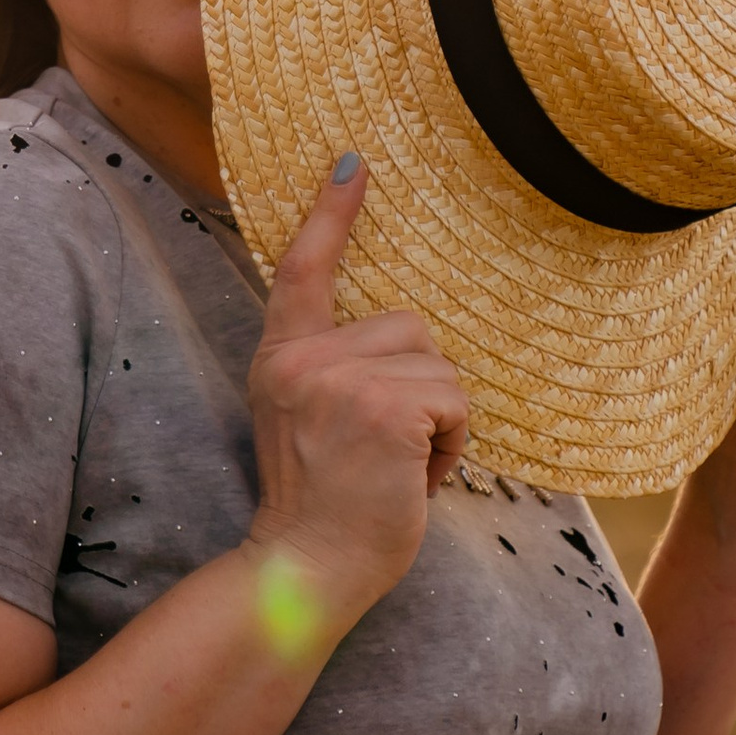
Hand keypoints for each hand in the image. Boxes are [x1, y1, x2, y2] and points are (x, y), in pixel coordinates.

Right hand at [244, 157, 468, 627]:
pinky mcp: (386, 408)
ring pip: (439, 367)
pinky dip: (451, 447)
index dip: (330, 213)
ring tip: (395, 471)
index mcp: (281, 358)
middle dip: (418, 390)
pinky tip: (413, 482)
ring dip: (437, 424)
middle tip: (382, 454)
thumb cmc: (324, 509)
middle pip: (409, 328)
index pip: (304, 270)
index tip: (352, 162)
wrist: (304, 572)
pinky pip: (455, 402)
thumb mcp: (309, 421)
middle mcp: (303, 358)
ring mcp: (342, 380)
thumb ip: (334, 371)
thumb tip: (403, 335)